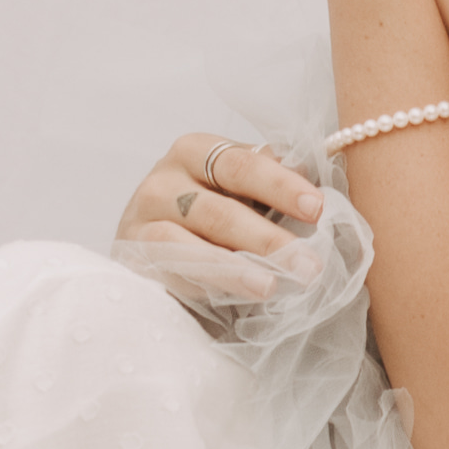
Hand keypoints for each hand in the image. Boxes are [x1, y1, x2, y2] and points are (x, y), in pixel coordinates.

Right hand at [116, 123, 328, 299]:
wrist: (152, 251)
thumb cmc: (207, 217)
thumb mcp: (237, 191)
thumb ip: (266, 181)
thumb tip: (311, 176)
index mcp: (196, 152)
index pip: (240, 164)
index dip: (280, 185)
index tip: (317, 209)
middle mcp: (163, 180)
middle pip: (218, 210)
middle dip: (268, 240)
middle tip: (309, 265)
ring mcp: (141, 220)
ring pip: (189, 244)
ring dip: (236, 268)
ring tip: (272, 286)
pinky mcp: (131, 258)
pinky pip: (170, 272)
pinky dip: (206, 284)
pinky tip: (237, 296)